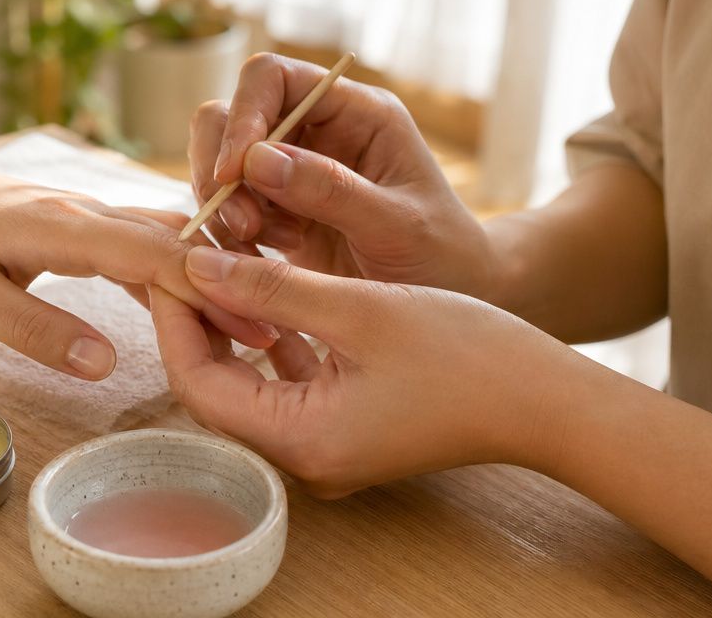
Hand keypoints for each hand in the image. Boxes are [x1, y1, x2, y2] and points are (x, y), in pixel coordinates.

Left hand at [0, 151, 276, 379]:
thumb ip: (36, 329)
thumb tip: (105, 364)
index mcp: (61, 225)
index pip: (151, 253)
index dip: (205, 289)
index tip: (252, 325)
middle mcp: (83, 211)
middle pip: (170, 244)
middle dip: (223, 285)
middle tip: (274, 333)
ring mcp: (82, 214)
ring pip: (160, 241)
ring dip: (203, 278)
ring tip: (249, 323)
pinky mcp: (76, 226)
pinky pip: (135, 246)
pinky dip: (170, 274)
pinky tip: (194, 303)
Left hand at [150, 246, 578, 496]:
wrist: (547, 400)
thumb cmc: (466, 354)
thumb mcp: (359, 308)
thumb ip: (271, 289)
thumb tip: (195, 264)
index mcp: (300, 440)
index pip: (197, 381)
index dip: (173, 318)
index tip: (165, 260)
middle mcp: (302, 456)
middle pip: (215, 383)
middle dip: (196, 318)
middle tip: (184, 255)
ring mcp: (322, 446)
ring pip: (247, 381)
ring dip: (230, 324)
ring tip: (215, 263)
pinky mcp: (342, 428)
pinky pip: (284, 384)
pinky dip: (268, 339)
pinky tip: (263, 291)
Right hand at [189, 53, 496, 297]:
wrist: (449, 298)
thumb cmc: (441, 256)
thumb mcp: (397, 224)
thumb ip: (330, 190)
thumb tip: (256, 159)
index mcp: (355, 111)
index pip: (273, 78)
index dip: (243, 114)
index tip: (233, 171)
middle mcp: (315, 129)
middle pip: (229, 115)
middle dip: (221, 168)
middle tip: (240, 223)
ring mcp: (290, 169)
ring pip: (218, 161)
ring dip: (224, 204)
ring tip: (260, 243)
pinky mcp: (274, 208)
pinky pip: (226, 205)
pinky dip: (230, 232)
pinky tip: (265, 257)